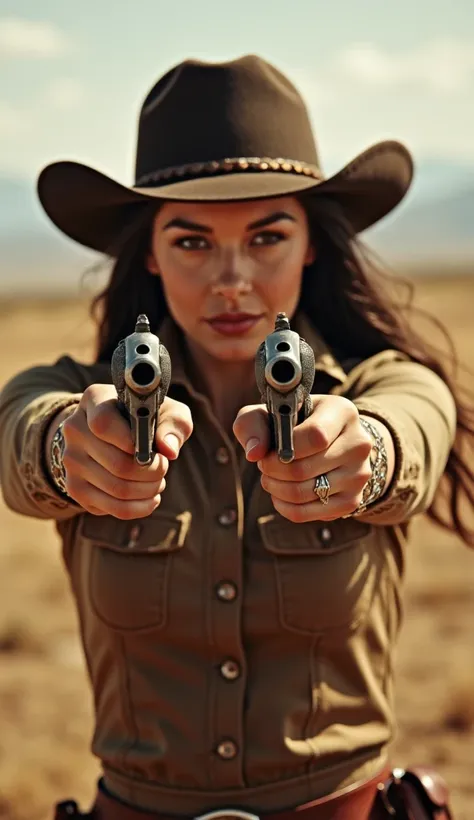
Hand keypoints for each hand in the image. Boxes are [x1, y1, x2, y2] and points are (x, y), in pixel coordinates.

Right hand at [59, 384, 192, 518]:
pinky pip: (113, 508)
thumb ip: (173, 424)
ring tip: (158, 481)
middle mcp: (75, 429)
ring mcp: (72, 460)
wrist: (114, 434)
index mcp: (94, 400)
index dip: (132, 442)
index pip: (103, 424)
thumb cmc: (146, 419)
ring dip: (149, 490)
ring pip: (118, 489)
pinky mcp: (75, 488)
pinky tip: (151, 497)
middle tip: (163, 467)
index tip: (152, 448)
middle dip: (153, 471)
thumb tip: (169, 450)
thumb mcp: (167, 411)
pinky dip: (140, 507)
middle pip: (118, 464)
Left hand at [233, 395, 376, 521]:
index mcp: (342, 412)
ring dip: (276, 488)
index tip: (269, 451)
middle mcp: (359, 443)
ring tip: (270, 478)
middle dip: (272, 471)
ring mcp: (359, 474)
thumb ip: (253, 423)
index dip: (284, 449)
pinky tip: (280, 494)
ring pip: (303, 493)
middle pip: (304, 469)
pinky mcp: (352, 501)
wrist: (330, 441)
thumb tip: (254, 453)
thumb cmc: (294, 423)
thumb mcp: (270, 412)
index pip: (315, 436)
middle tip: (264, 465)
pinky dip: (284, 506)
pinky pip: (307, 514)